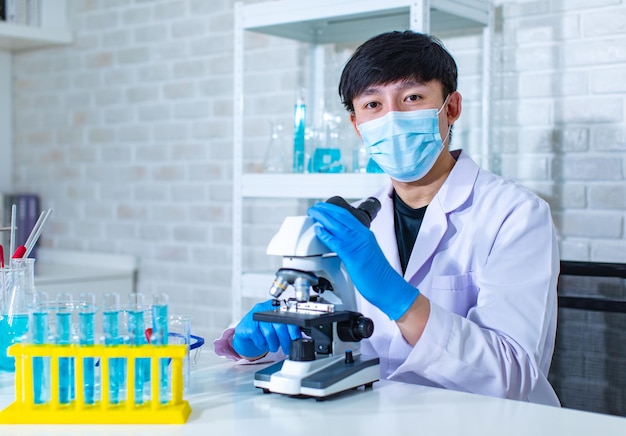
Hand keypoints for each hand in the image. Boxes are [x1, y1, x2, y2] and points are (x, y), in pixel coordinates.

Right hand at [232, 300, 300, 358]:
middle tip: (287, 347)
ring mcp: (254, 316)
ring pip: (269, 333)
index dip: (293, 328)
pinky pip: (259, 338)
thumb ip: (287, 325)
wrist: (245, 331)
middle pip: (279, 325)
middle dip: (285, 340)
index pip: (287, 315)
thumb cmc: (263, 327)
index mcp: (274, 305)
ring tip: (274, 347)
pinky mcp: (247, 325)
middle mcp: (264, 308)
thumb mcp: (275, 323)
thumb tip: (299, 335)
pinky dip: (262, 344)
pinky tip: (262, 342)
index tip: (296, 337)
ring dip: (274, 344)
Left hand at [308, 202, 419, 319]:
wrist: (389, 287)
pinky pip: (336, 242)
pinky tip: (318, 231)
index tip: (324, 207)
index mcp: (365, 234)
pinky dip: (325, 234)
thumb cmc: (378, 275)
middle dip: (326, 209)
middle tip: (315, 208)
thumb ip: (355, 245)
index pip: (347, 216)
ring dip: (323, 217)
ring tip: (313, 213)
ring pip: (337, 225)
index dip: (334, 209)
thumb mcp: (366, 252)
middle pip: (341, 216)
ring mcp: (358, 245)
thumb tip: (341, 243)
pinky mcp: (353, 256)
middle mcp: (362, 236)